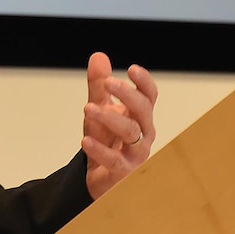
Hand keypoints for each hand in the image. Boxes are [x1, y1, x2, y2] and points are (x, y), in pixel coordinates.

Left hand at [80, 52, 157, 199]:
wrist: (101, 177)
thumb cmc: (107, 141)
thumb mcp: (100, 110)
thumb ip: (99, 86)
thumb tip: (98, 56)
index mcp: (140, 116)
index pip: (149, 96)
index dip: (144, 82)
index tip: (132, 69)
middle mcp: (143, 133)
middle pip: (143, 111)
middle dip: (128, 95)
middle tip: (108, 83)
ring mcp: (135, 154)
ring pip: (131, 133)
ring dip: (110, 118)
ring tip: (88, 108)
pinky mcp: (123, 172)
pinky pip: (114, 160)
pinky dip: (100, 150)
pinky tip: (85, 140)